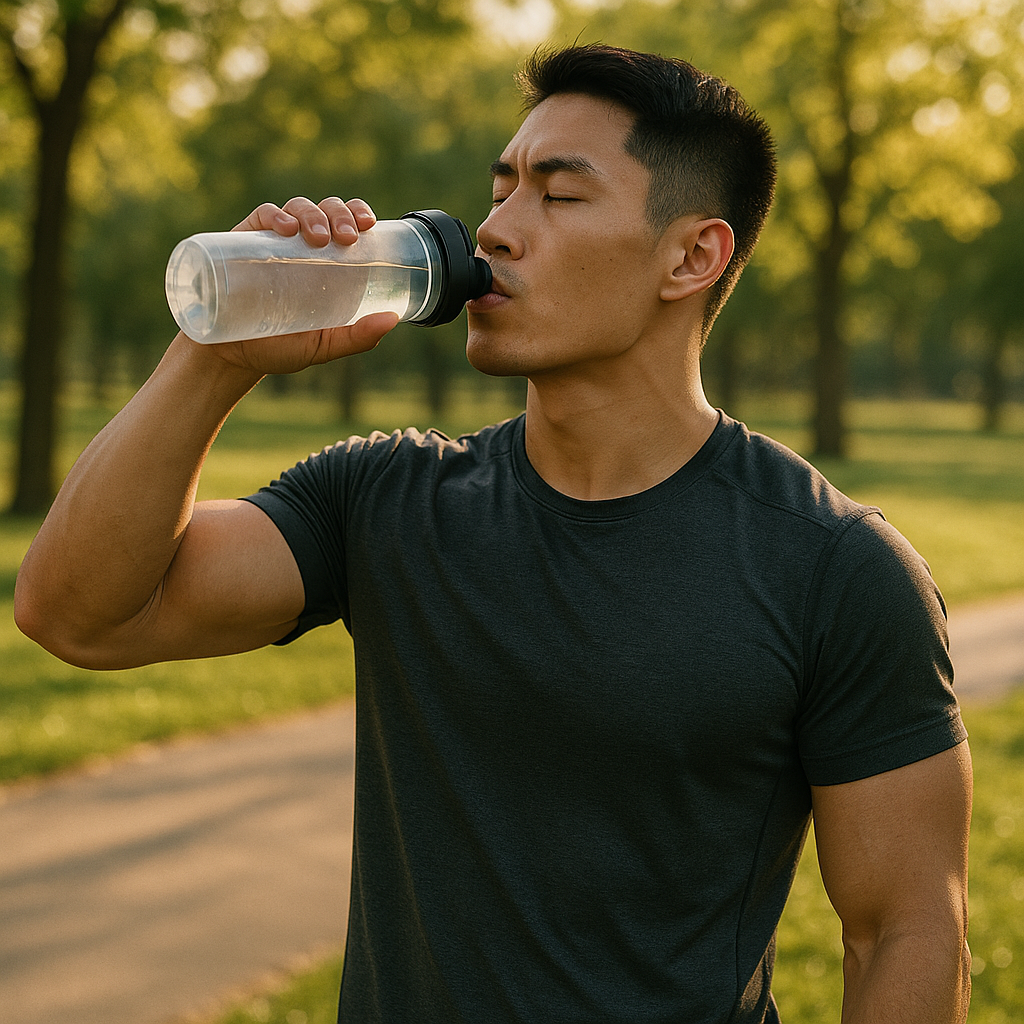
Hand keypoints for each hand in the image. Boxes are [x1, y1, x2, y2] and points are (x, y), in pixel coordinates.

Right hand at [191, 196, 399, 377]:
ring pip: (298, 207)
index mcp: (326, 262)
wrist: (230, 356)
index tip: (368, 224)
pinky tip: (285, 229)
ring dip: (312, 213)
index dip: (358, 212)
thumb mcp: (323, 346)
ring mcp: (273, 241)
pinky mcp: (242, 242)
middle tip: (346, 237)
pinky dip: (275, 215)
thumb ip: (356, 337)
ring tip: (317, 237)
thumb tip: (392, 318)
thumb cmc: (280, 348)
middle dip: (339, 214)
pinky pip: (261, 216)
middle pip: (325, 211)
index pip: (346, 223)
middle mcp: (302, 245)